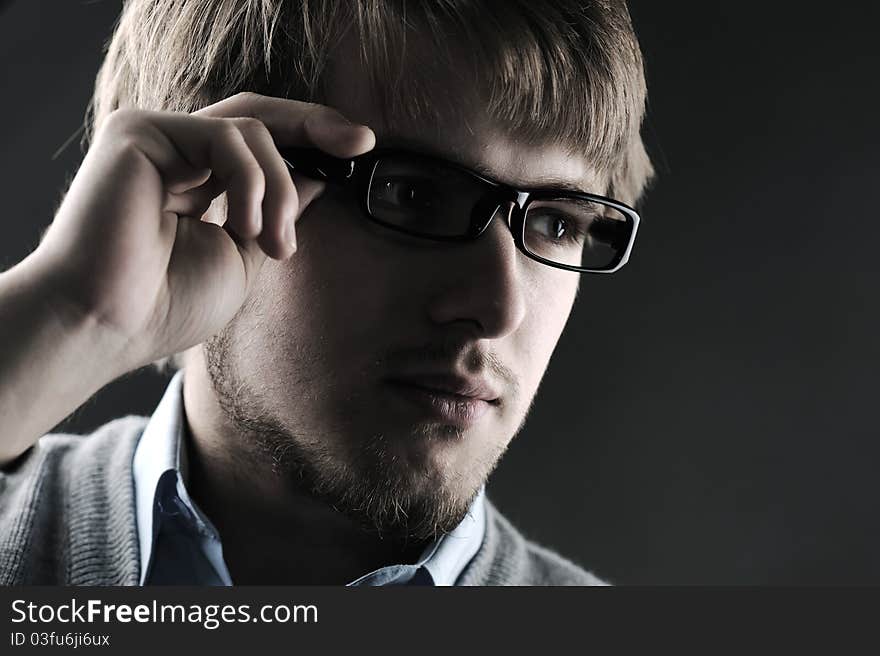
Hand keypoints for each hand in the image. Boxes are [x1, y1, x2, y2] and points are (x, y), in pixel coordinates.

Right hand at [31, 92, 374, 370]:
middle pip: (258, 117)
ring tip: (273, 244)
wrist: (109, 325)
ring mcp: (156, 138)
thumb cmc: (167, 304)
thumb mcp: (245, 255)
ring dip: (280, 191)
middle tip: (360, 143)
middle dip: (316, 126)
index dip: (310, 139)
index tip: (359, 149)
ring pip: (252, 132)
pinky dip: (251, 183)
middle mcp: (175, 153)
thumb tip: (319, 178)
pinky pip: (225, 138)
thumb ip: (277, 213)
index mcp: (196, 180)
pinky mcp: (140, 132)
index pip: (259, 142)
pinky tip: (243, 228)